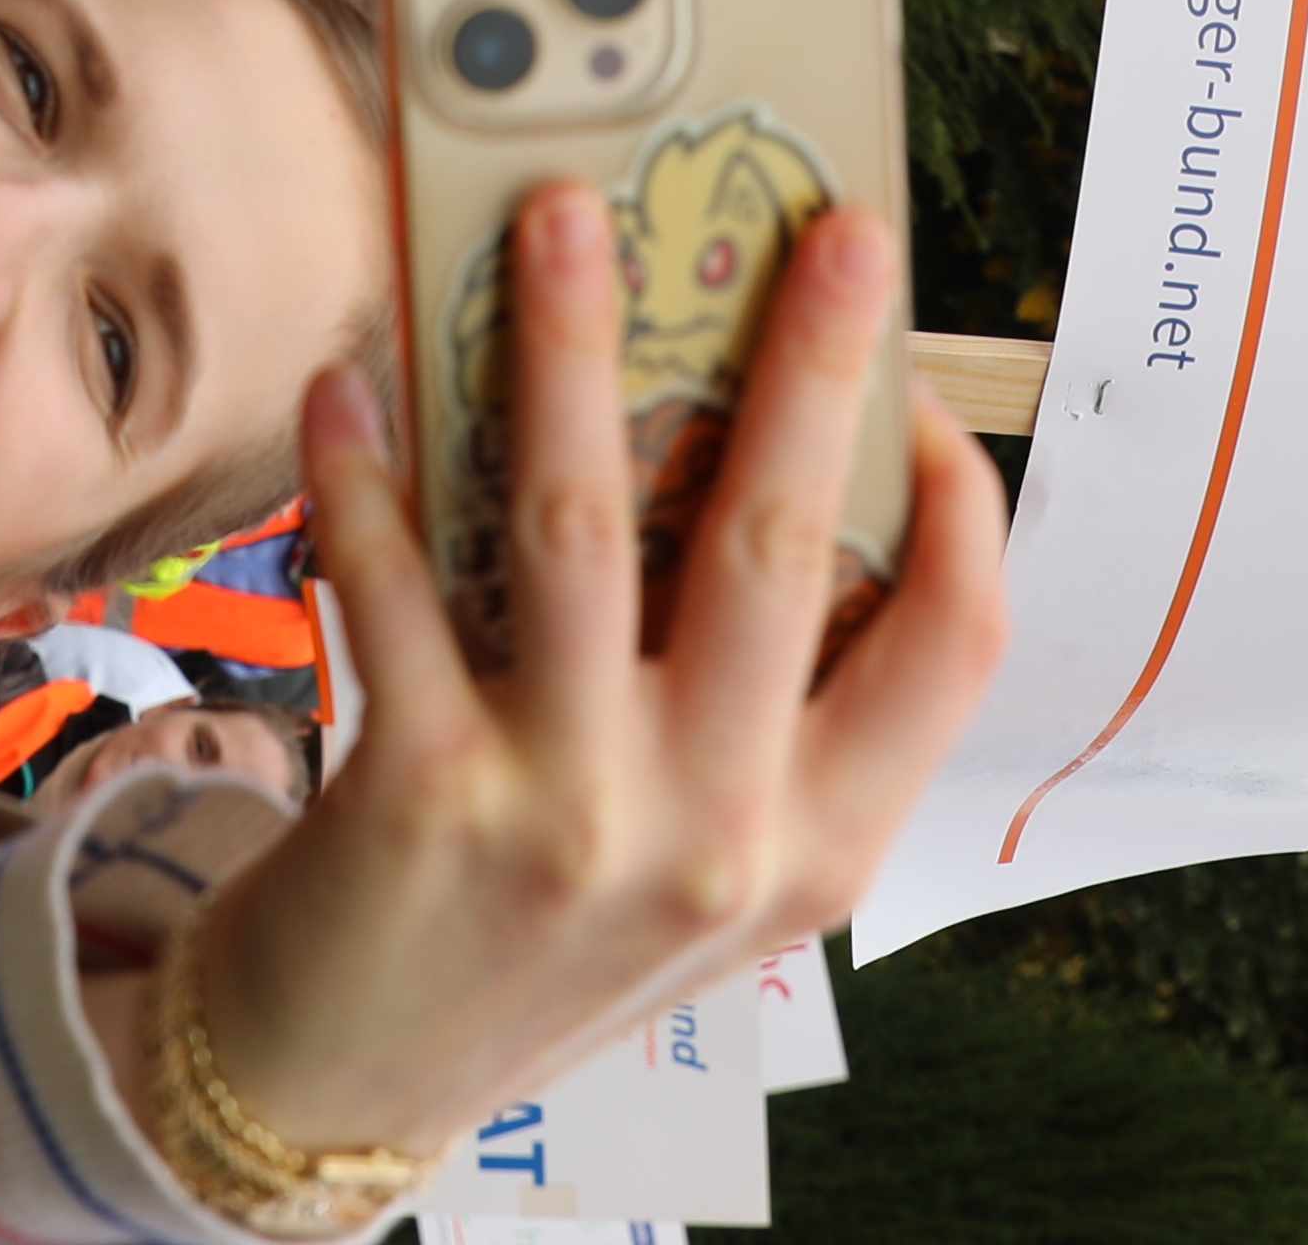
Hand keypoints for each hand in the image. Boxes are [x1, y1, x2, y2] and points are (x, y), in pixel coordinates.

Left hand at [122, 190, 1008, 1168]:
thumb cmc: (539, 930)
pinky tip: (351, 386)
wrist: (349, 1088)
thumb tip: (749, 435)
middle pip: (786, 545)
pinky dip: (365, 476)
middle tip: (826, 225)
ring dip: (566, 352)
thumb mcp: (704, 854)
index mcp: (821, 840)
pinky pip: (398, 588)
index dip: (958, 503)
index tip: (922, 380)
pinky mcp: (426, 797)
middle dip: (810, 362)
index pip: (958, 647)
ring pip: (585, 532)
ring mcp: (574, 816)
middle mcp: (719, 830)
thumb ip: (752, 696)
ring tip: (555, 219)